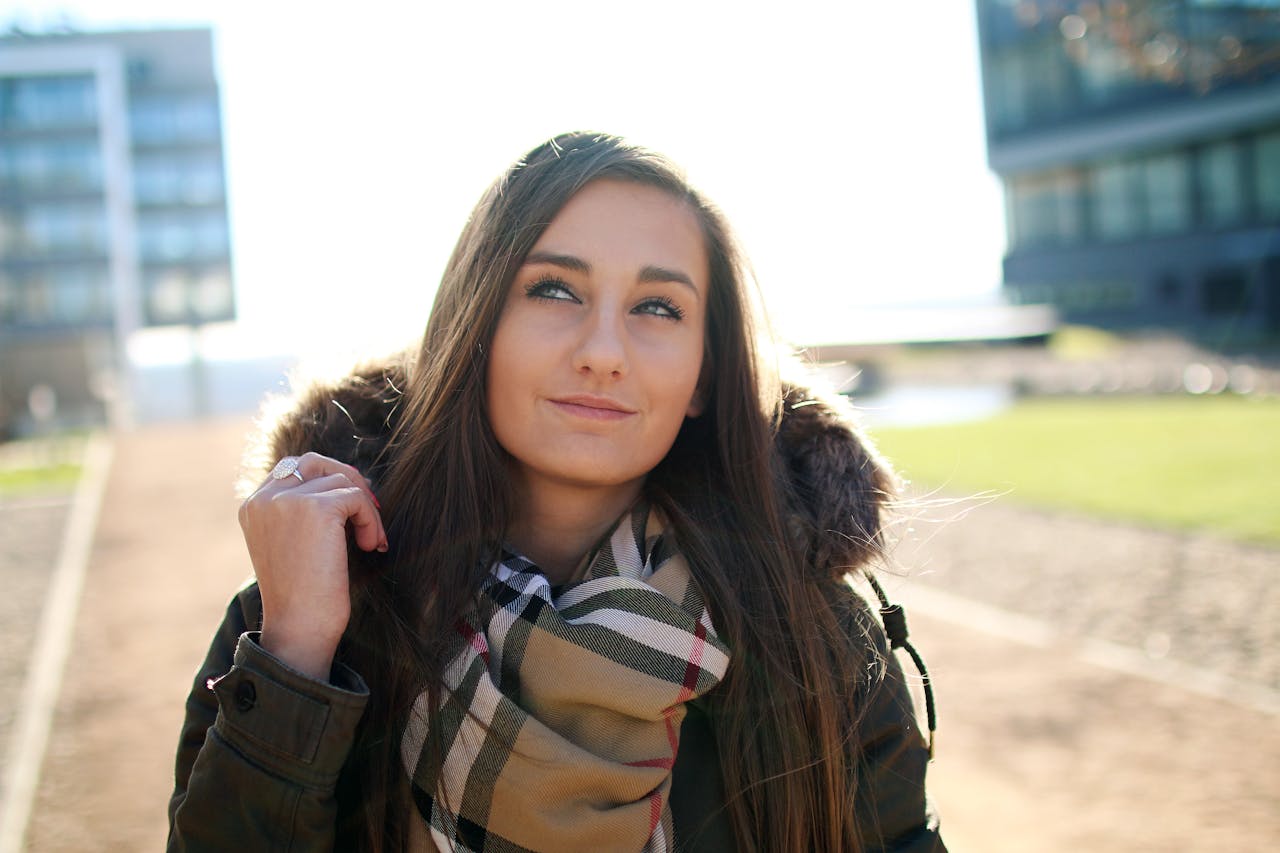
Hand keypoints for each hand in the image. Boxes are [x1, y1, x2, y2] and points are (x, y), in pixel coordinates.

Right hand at [238, 452, 386, 679]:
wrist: (299, 629)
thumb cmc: (302, 596)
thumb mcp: (292, 544)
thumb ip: (302, 511)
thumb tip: (345, 479)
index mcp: (253, 506)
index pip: (294, 469)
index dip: (328, 482)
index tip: (352, 510)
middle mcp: (264, 498)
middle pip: (315, 462)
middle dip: (348, 480)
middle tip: (370, 510)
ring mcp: (287, 500)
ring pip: (342, 481)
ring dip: (365, 510)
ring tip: (369, 543)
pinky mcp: (315, 508)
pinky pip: (357, 497)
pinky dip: (371, 520)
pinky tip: (370, 547)